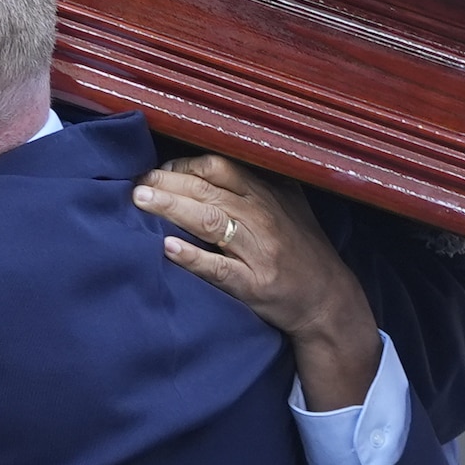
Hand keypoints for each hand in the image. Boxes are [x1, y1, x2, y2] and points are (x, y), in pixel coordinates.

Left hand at [137, 151, 381, 405]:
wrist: (327, 300)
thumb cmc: (300, 249)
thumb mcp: (288, 206)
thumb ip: (255, 184)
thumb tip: (206, 164)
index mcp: (268, 194)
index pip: (219, 168)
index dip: (183, 165)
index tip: (158, 169)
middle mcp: (263, 217)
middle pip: (208, 190)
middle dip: (167, 182)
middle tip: (137, 182)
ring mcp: (259, 251)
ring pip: (210, 221)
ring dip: (172, 208)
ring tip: (141, 201)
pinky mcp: (254, 285)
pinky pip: (219, 268)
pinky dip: (193, 257)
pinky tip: (167, 248)